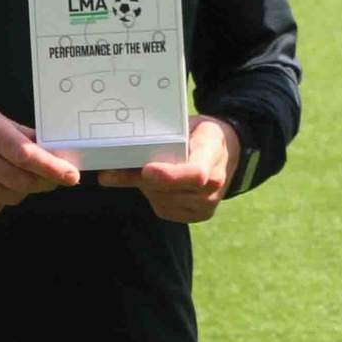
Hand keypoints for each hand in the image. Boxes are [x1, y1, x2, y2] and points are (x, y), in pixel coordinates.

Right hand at [0, 99, 78, 216]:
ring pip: (11, 197)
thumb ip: (18, 133)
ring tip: (14, 176)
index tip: (71, 176)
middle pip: (23, 182)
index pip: (26, 155)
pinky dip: (1, 199)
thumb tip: (49, 146)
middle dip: (43, 182)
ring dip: (21, 190)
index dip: (52, 168)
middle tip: (50, 177)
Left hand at [97, 115, 238, 223]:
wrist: (227, 151)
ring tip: (140, 169)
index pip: (196, 174)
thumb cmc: (201, 133)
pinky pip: (163, 209)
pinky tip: (152, 183)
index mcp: (214, 155)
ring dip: (144, 186)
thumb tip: (117, 159)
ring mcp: (207, 205)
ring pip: (161, 200)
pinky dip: (152, 195)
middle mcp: (215, 186)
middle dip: (141, 178)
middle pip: (169, 189)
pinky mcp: (197, 216)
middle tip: (115, 168)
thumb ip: (160, 140)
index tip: (146, 170)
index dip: (169, 175)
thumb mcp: (186, 126)